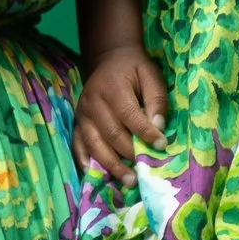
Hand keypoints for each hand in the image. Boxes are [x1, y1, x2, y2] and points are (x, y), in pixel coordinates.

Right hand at [75, 49, 169, 178]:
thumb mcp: (150, 74)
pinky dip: (85, 162)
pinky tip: (97, 175)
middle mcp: (93, 102)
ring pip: (95, 144)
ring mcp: (82, 114)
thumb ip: (156, 99)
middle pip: (111, 133)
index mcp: (112, 88)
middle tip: (145, 171)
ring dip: (112, 165)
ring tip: (129, 181)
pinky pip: (78, 145)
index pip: (129, 115)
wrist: (109, 59)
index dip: (145, 132)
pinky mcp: (77, 123)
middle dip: (130, 154)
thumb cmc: (134, 69)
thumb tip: (158, 126)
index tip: (161, 146)